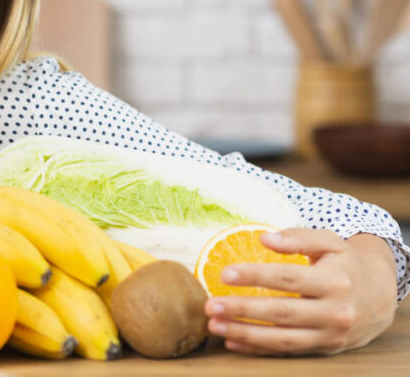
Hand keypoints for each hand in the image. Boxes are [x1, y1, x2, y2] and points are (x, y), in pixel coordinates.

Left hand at [204, 228, 396, 355]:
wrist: (379, 296)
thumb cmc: (345, 263)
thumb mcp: (330, 242)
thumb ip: (298, 237)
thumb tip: (264, 238)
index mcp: (335, 281)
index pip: (289, 278)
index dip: (256, 276)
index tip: (224, 274)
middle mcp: (334, 311)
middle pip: (282, 312)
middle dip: (243, 310)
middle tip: (211, 304)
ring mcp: (329, 334)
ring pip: (283, 338)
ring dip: (245, 334)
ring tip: (214, 325)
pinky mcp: (323, 348)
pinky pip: (286, 351)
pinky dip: (257, 349)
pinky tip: (232, 341)